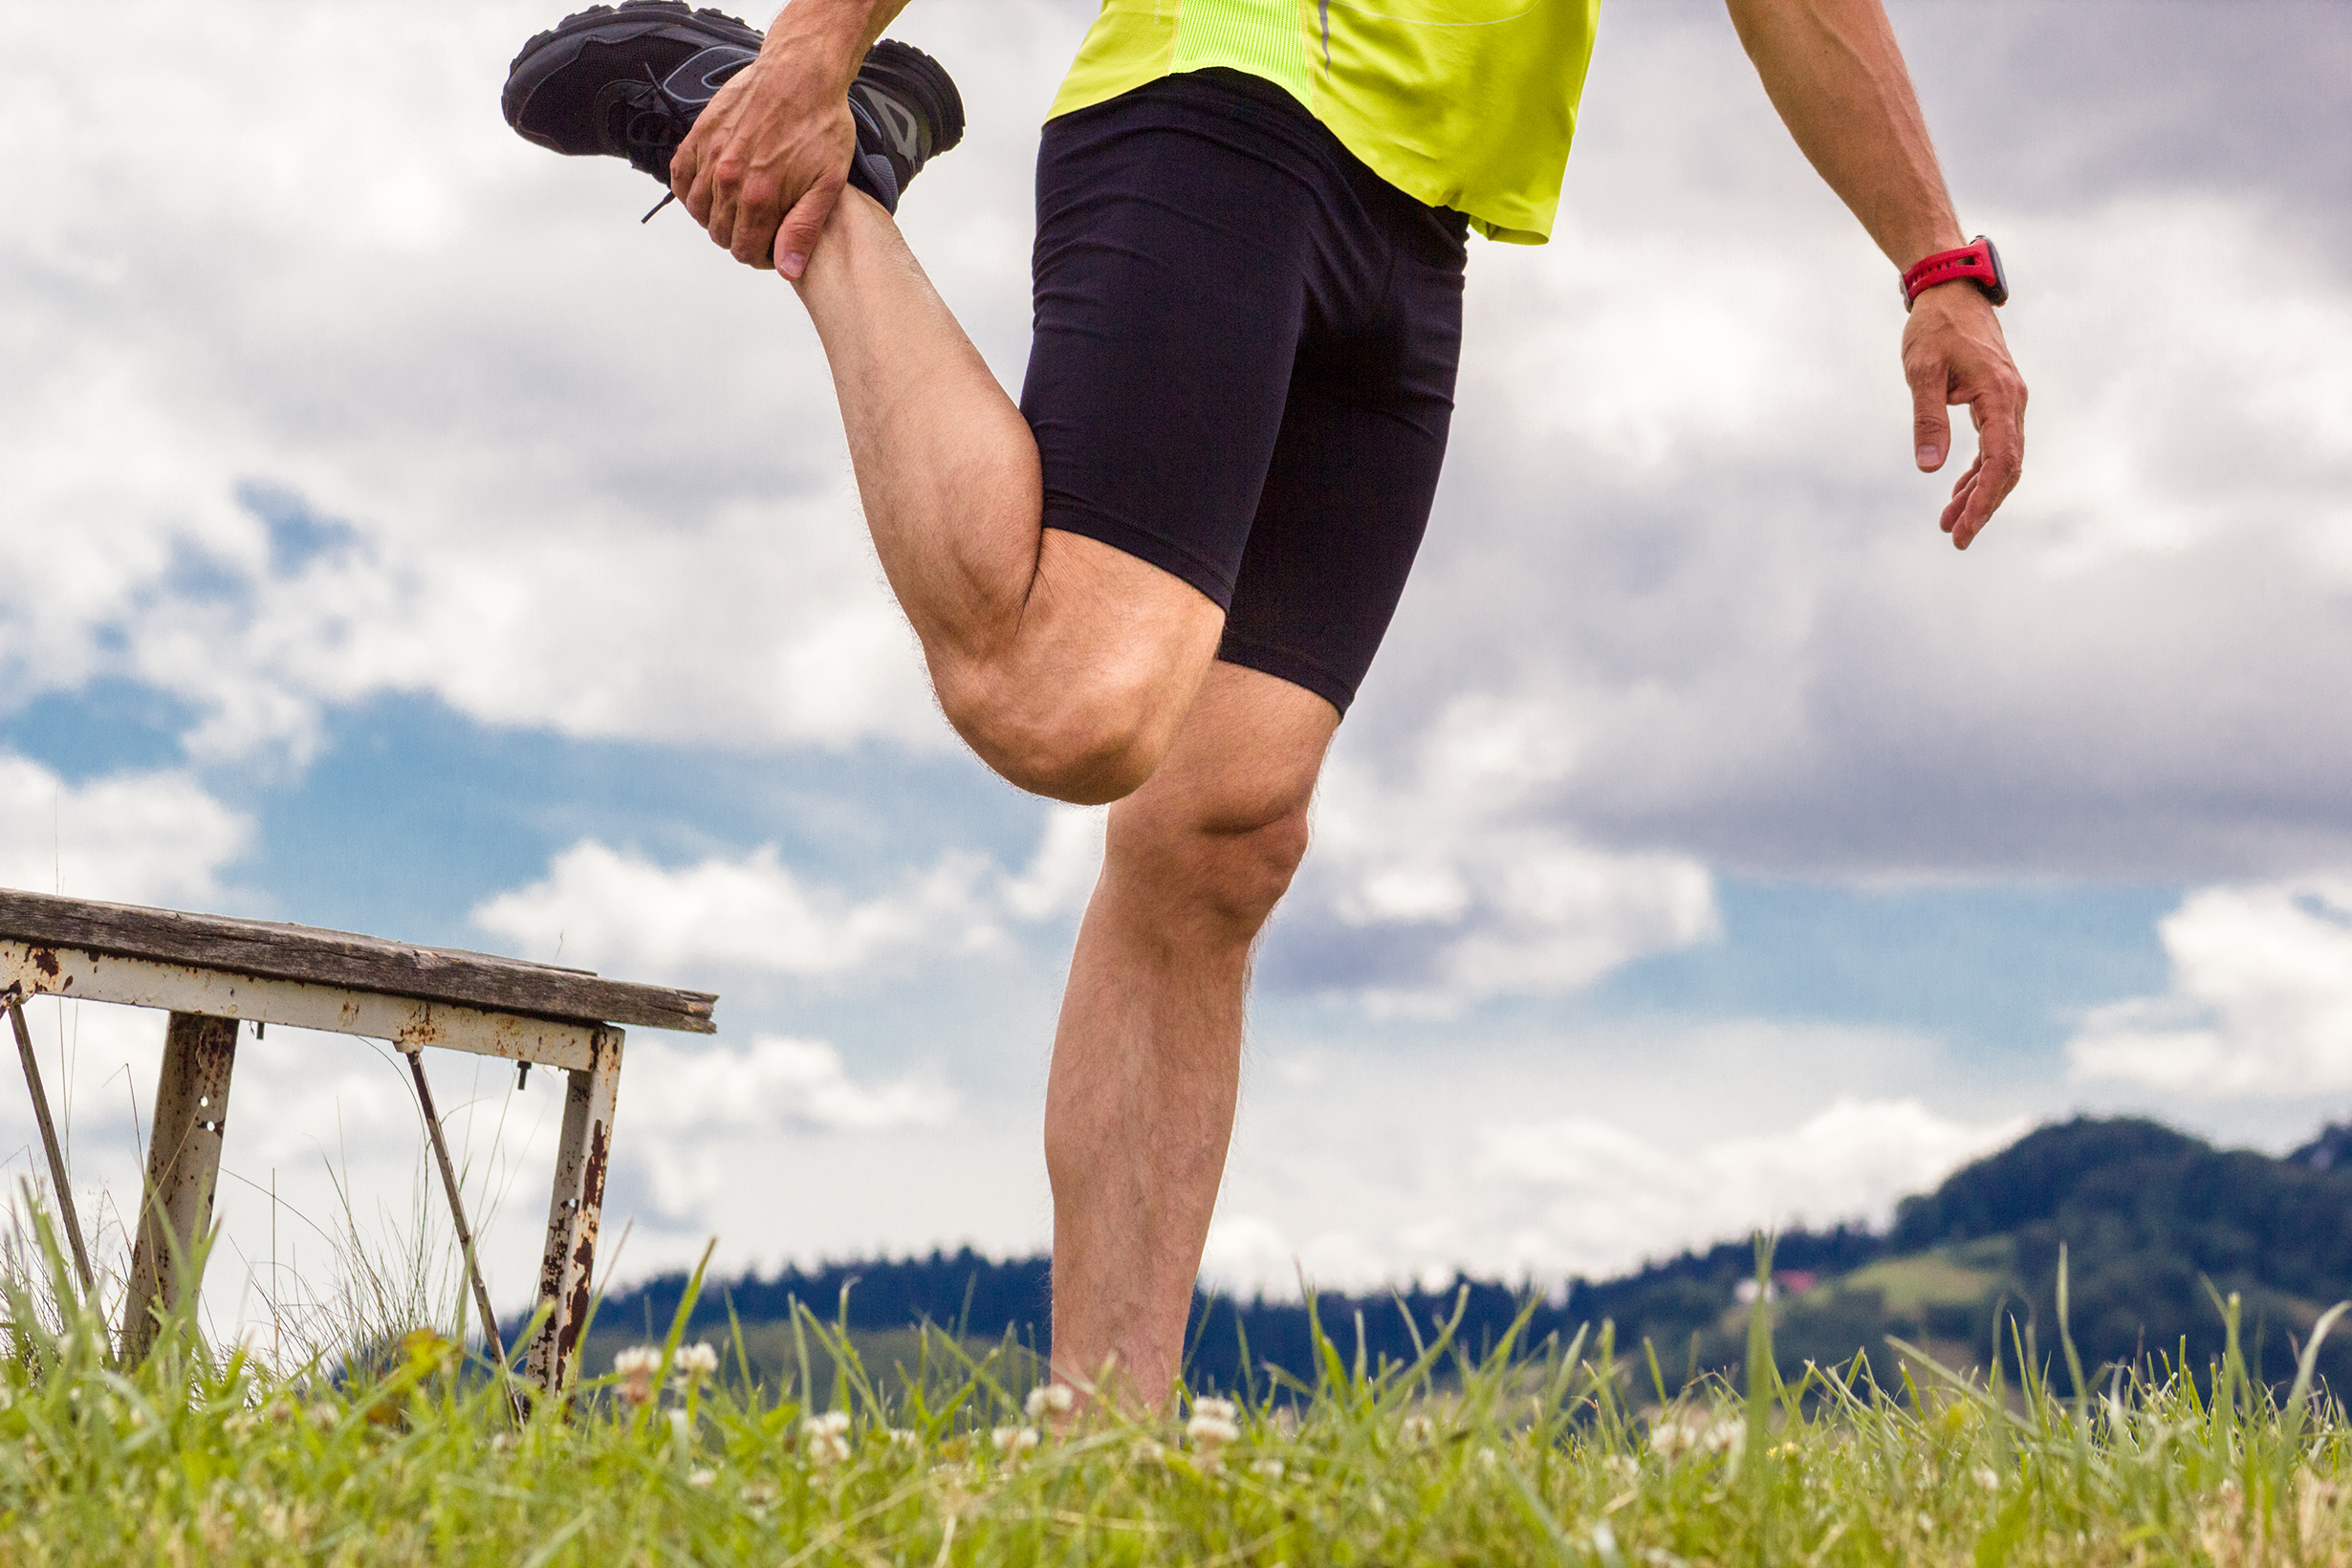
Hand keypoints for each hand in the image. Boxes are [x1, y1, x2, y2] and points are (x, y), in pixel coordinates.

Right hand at [669, 37, 855, 277]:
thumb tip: (786, 271)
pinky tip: (712, 190)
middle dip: (741, 238)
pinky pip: (680, 178)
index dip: (760, 256)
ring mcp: (710, 157)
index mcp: (761, 197)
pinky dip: (691, 191)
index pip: (744, 251)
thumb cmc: (823, 126)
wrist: (801, 73)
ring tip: (740, 208)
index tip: (772, 246)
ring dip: (716, 217)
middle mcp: (728, 180)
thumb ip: (803, 229)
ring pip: (699, 211)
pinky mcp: (699, 136)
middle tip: (761, 226)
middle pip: (720, 234)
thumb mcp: (828, 183)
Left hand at [1902, 284, 2026, 548]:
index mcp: (2000, 395)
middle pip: (2007, 467)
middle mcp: (2014, 402)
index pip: (2000, 460)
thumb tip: (1929, 469)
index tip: (1965, 529)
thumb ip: (1927, 419)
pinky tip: (1958, 491)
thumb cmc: (1934, 327)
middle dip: (1984, 505)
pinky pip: (1995, 445)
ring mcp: (2009, 402)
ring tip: (1950, 524)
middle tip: (1957, 539)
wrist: (1952, 292)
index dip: (1985, 498)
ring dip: (1979, 492)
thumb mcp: (1921, 371)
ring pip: (2002, 459)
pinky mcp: (1998, 401)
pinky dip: (1977, 471)